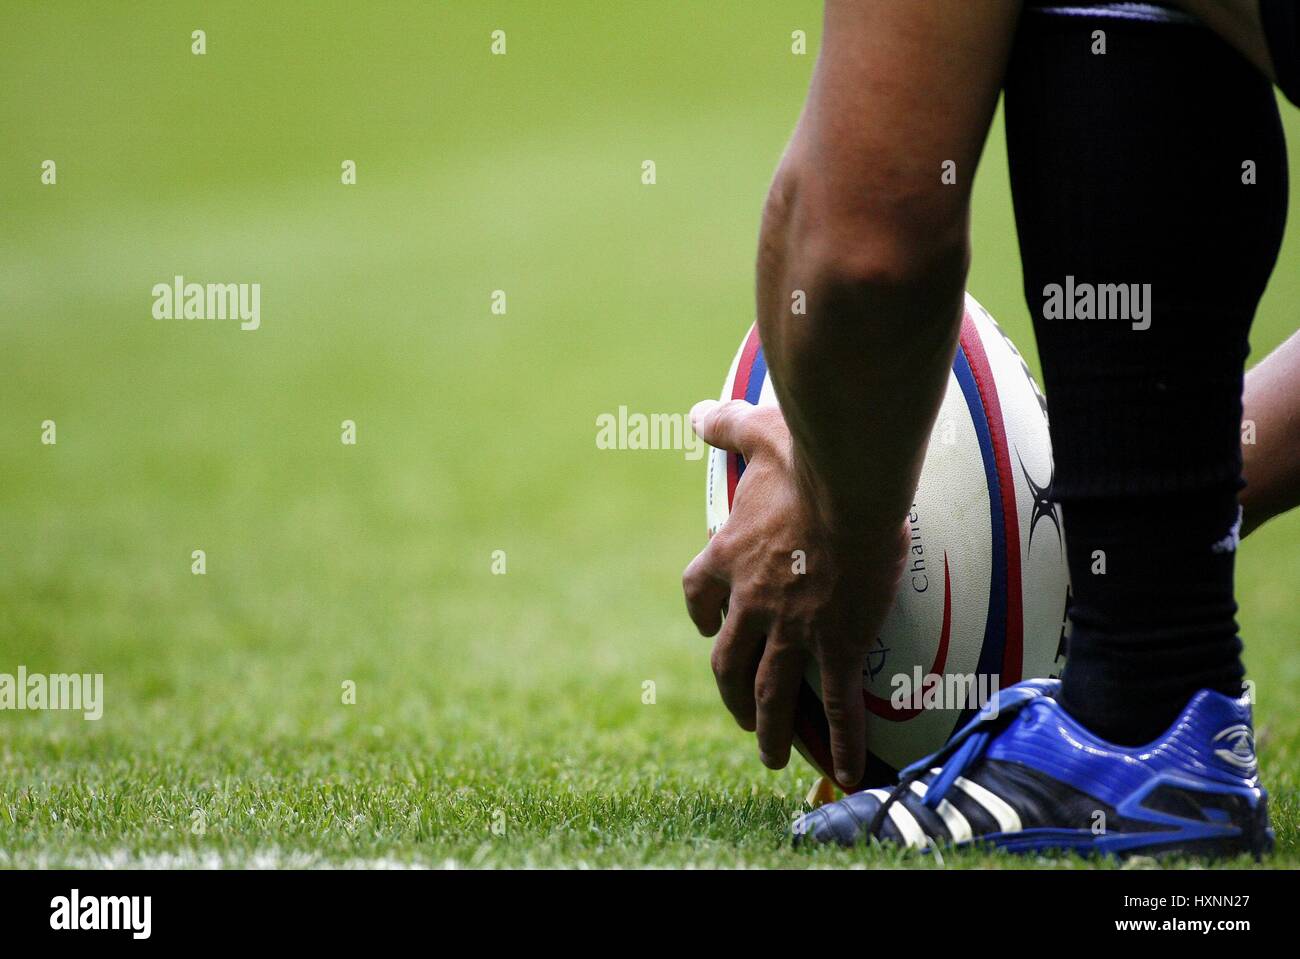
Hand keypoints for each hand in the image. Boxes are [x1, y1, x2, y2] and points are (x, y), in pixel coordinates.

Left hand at [682, 399, 908, 786]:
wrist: (849, 479)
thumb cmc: (804, 452)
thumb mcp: (757, 432)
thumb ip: (726, 426)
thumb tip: (700, 411)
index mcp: (727, 556)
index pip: (698, 596)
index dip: (702, 616)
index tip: (708, 626)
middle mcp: (750, 601)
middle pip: (727, 661)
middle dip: (730, 694)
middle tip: (740, 715)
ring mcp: (791, 627)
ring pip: (769, 691)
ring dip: (768, 728)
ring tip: (771, 756)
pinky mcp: (837, 641)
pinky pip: (835, 702)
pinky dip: (842, 741)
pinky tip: (850, 772)